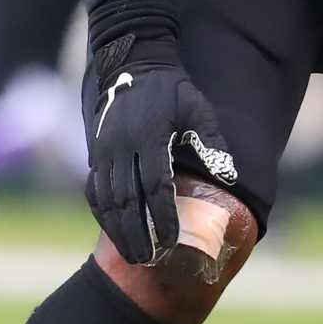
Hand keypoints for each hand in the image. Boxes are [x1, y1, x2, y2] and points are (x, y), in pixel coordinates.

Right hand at [82, 33, 236, 265]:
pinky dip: (101, 213)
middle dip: (138, 233)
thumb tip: (229, 176)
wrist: (133, 64)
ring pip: (107, 199)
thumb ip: (211, 141)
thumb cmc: (172, 88)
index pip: (156, 186)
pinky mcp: (95, 152)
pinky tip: (112, 231)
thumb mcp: (197, 108)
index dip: (163, 216)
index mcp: (150, 137)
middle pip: (127, 200)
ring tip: (132, 254)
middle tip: (149, 260)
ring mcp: (104, 150)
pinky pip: (94, 189)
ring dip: (118, 230)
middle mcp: (122, 146)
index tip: (172, 240)